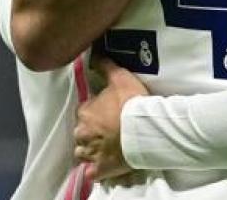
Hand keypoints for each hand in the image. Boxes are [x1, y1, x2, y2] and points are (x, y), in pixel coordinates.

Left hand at [74, 57, 147, 181]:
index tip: (107, 110)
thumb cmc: (131, 102)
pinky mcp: (99, 168)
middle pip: (81, 132)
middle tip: (108, 128)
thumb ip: (106, 66)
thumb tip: (94, 54)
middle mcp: (82, 134)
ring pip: (83, 152)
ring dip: (91, 149)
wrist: (144, 129)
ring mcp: (90, 153)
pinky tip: (104, 165)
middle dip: (90, 131)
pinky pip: (92, 171)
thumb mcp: (121, 78)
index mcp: (84, 112)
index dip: (95, 109)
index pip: (84, 110)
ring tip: (106, 146)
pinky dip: (96, 168)